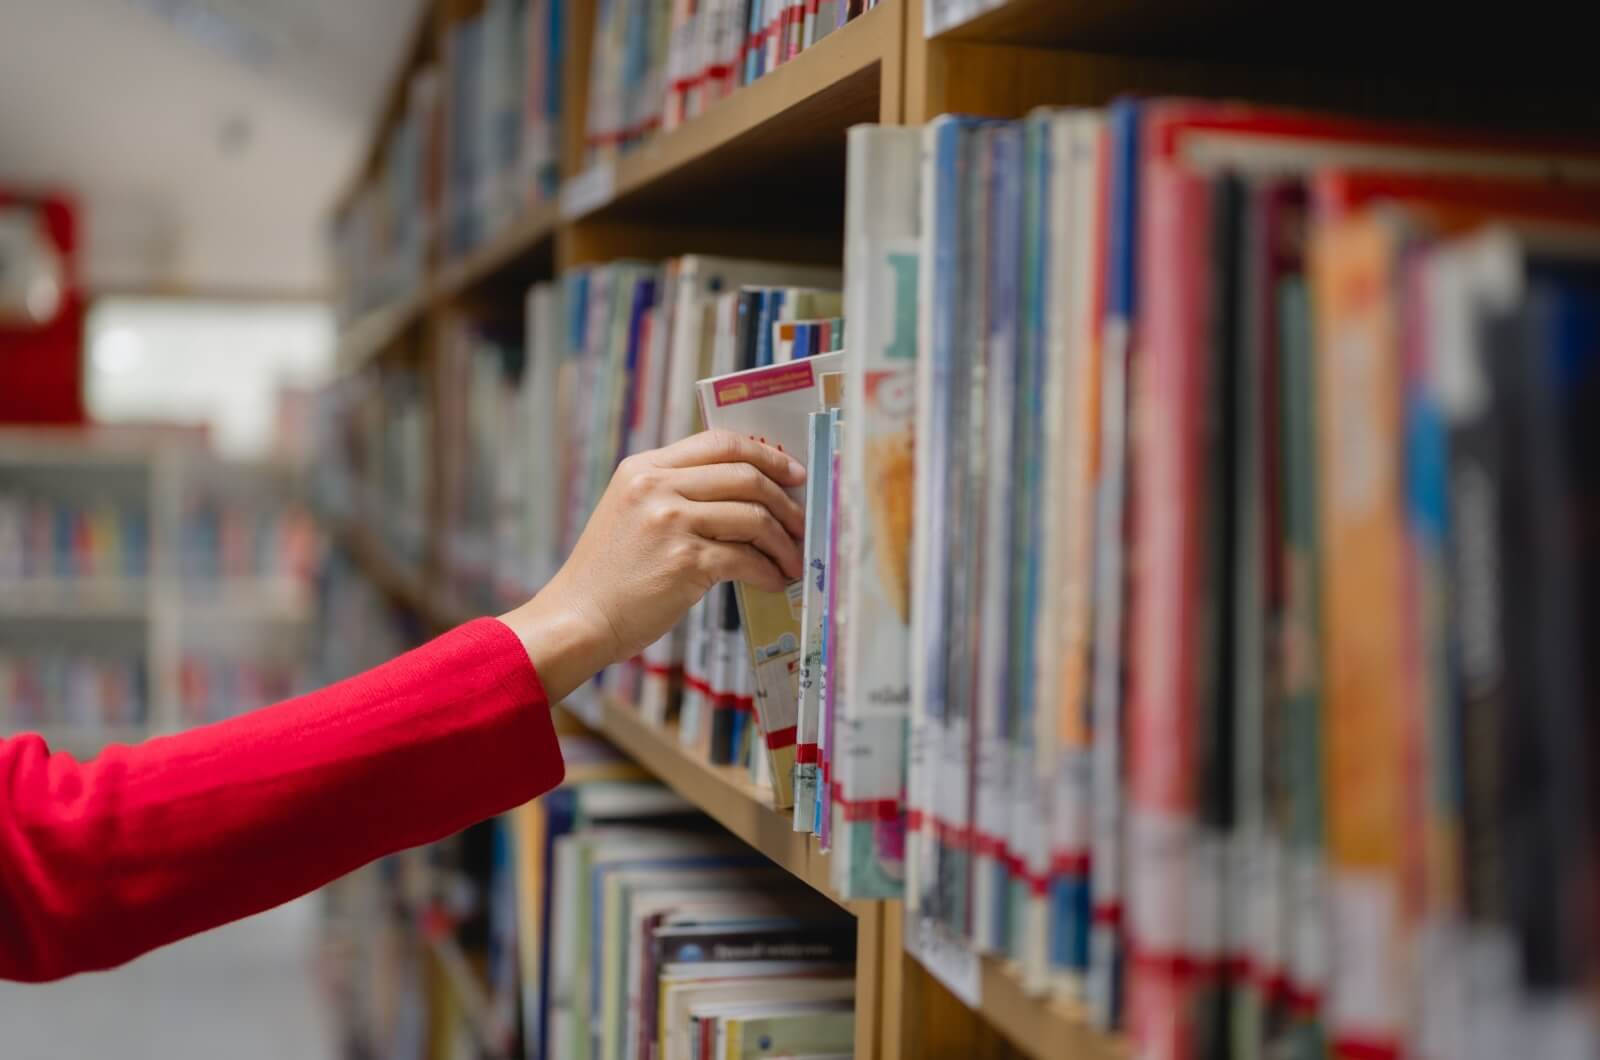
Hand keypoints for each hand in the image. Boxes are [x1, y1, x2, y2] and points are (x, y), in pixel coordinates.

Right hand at [499, 431, 805, 702]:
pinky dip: (768, 571)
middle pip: (745, 475)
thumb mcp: (631, 513)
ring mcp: (671, 522)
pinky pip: (747, 558)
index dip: (765, 453)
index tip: (792, 473)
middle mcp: (657, 486)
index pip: (718, 442)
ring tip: (792, 560)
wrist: (577, 619)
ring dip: (783, 542)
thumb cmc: (609, 575)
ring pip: (754, 516)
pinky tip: (773, 581)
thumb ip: (675, 494)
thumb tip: (746, 496)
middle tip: (802, 522)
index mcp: (644, 467)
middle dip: (785, 500)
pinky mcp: (685, 562)